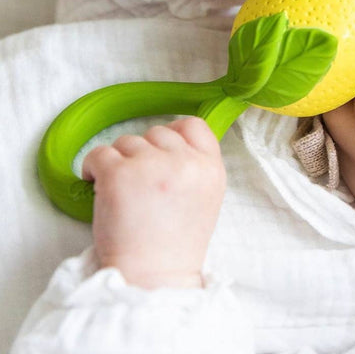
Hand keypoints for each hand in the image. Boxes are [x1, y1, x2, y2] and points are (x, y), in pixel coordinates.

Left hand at [82, 117, 225, 288]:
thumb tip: (168, 145)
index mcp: (210, 169)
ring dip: (120, 161)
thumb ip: (195, 167)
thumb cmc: (175, 246)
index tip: (159, 149)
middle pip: (158, 132)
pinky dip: (93, 167)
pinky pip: (99, 153)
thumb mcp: (206, 199)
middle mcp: (185, 162)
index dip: (174, 132)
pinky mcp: (119, 174)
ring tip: (120, 190)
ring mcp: (152, 165)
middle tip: (138, 182)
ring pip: (127, 141)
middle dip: (144, 152)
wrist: (153, 280)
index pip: (193, 125)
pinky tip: (97, 185)